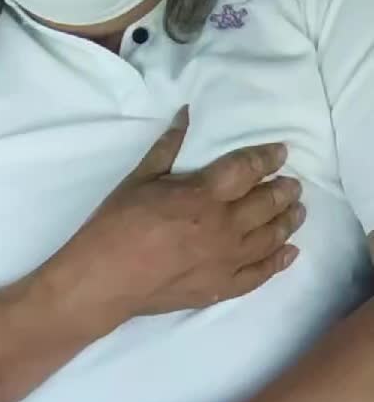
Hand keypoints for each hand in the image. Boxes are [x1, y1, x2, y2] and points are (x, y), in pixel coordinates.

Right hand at [64, 108, 304, 319]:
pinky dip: (278, 262)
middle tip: (294, 185)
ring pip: (270, 238)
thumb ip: (168, 147)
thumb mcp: (139, 179)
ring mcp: (225, 260)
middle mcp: (223, 226)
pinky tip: (289, 253)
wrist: (104, 280)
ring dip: (288, 222)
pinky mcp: (220, 288)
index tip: (281, 152)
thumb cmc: (115, 226)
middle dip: (284, 191)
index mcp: (204, 194)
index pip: (248, 169)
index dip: (268, 157)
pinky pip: (259, 275)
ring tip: (297, 212)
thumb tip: (185, 114)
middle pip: (267, 203)